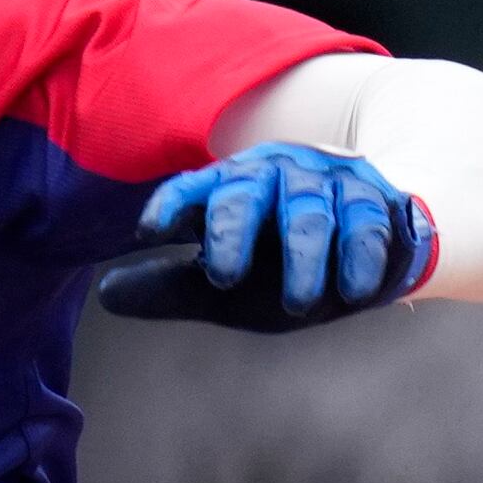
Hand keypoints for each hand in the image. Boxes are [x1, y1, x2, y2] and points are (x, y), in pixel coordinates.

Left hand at [98, 143, 432, 329]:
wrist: (370, 241)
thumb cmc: (280, 265)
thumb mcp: (224, 285)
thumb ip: (170, 287)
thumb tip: (106, 293)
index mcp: (230, 188)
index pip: (194, 189)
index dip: (171, 205)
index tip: (147, 231)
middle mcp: (275, 176)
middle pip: (247, 194)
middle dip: (233, 232)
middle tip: (223, 278)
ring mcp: (327, 184)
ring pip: (310, 214)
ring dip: (304, 260)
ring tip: (297, 306)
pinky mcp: (376, 201)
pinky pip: (367, 226)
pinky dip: (360, 259)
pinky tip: (354, 293)